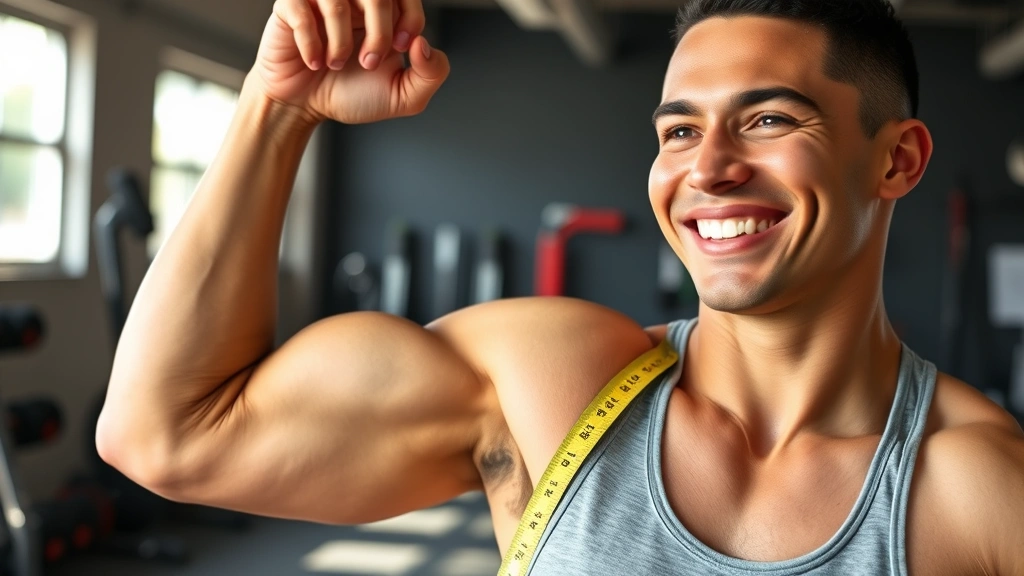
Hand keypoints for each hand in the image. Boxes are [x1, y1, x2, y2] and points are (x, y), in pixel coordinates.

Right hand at [251, 0, 449, 125]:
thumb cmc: (350, 94)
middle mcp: (355, 0)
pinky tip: (313, 61)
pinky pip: (302, 11)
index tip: (400, 48)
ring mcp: (321, 0)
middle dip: (379, 33)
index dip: (411, 19)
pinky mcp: (290, 6)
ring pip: (338, 1)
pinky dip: (311, 44)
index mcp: (385, 13)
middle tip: (369, 63)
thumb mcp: (403, 96)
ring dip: (341, 43)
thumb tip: (424, 44)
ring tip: (335, 64)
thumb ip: (431, 74)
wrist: (305, 106)